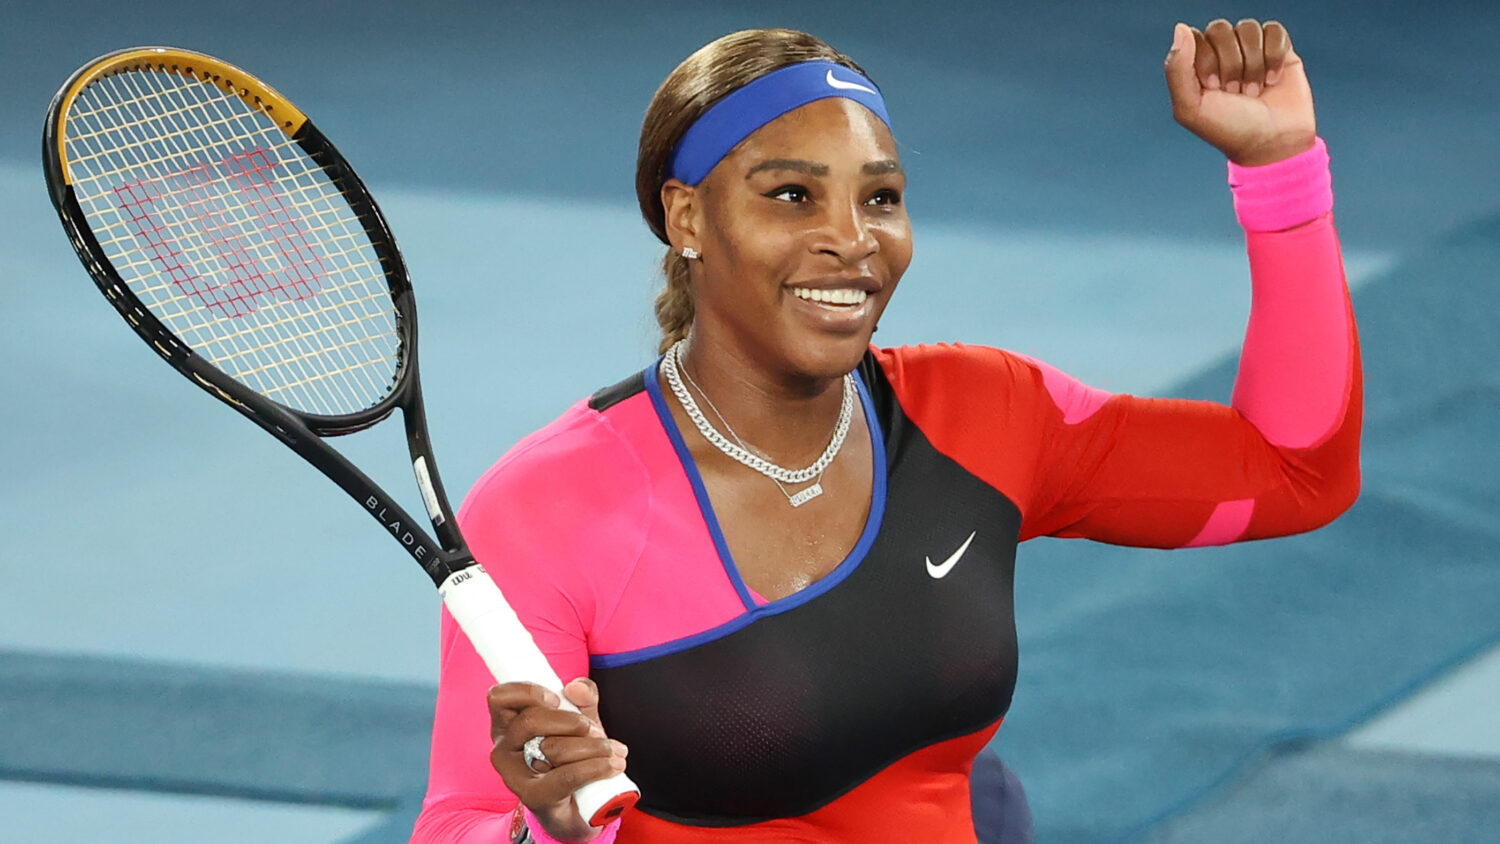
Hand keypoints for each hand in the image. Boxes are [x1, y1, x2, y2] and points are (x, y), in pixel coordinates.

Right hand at [489, 678, 628, 842]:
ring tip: (612, 750)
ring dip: (592, 746)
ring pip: (552, 748)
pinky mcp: (532, 797)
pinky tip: (612, 766)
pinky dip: (595, 768)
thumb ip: (582, 699)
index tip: (557, 698)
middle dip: (572, 721)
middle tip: (593, 729)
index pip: (499, 698)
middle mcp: (503, 748)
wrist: (578, 807)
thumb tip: (576, 686)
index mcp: (507, 724)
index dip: (527, 692)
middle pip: (530, 720)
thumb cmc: (572, 759)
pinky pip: (566, 776)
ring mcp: (514, 775)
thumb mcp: (580, 723)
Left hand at [1164, 19, 1316, 165]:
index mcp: (1197, 65)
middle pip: (1220, 29)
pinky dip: (1274, 56)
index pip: (1195, 38)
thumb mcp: (1190, 107)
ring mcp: (1251, 50)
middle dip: (1229, 64)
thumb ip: (1177, 68)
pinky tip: (1273, 80)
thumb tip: (1180, 27)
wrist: (1272, 143)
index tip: (1213, 88)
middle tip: (1235, 92)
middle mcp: (1223, 53)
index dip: (1206, 60)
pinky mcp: (1280, 50)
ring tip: (1254, 91)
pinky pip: (1274, 30)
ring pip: (1248, 28)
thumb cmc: (1229, 129)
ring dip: (1252, 64)